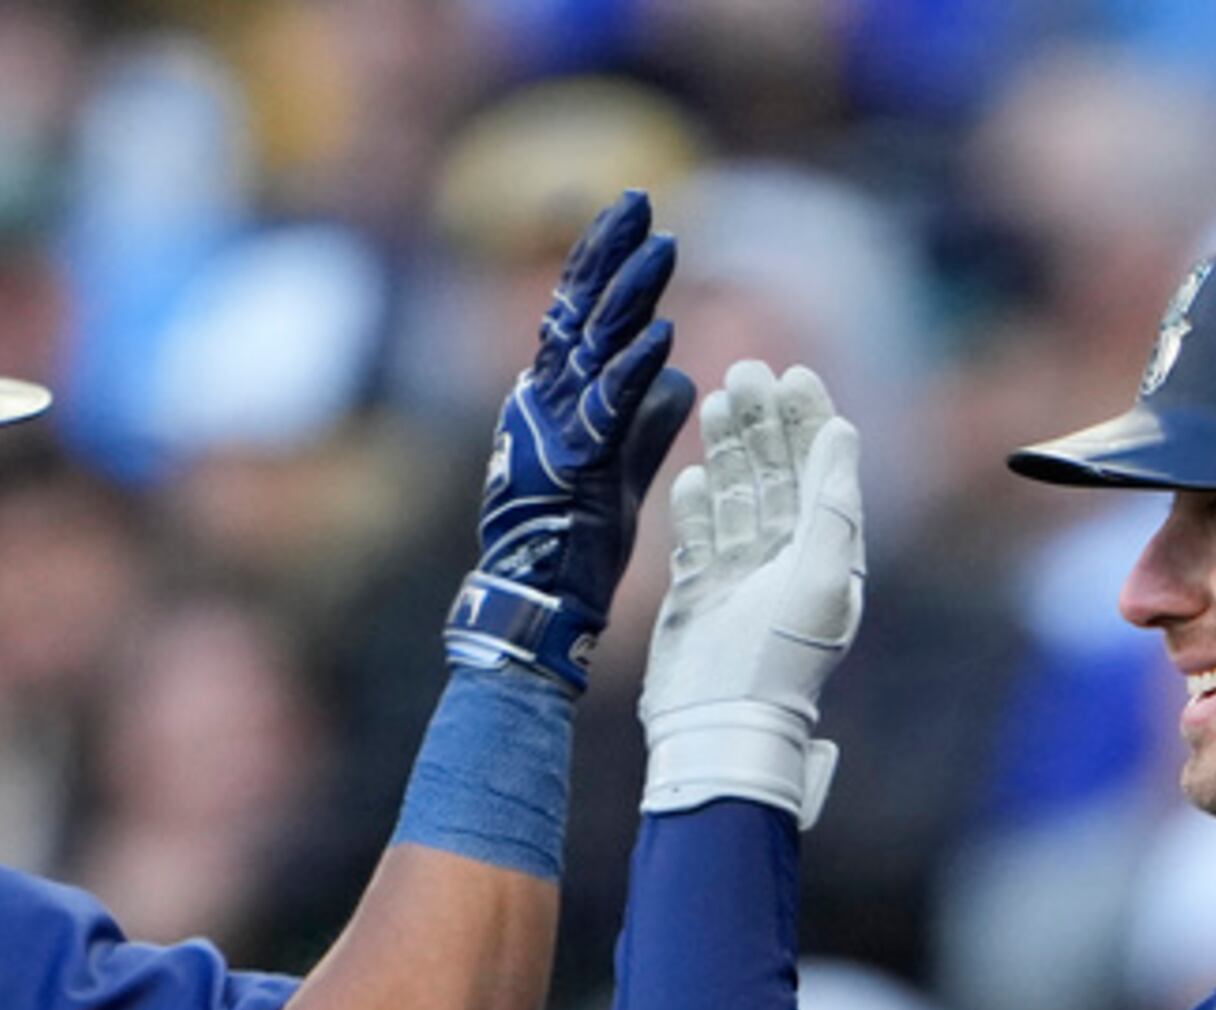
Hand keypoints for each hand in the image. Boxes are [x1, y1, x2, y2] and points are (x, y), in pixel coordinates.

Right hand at [445, 190, 693, 692]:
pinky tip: (661, 335)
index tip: (630, 216)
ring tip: (664, 247)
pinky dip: (632, 372)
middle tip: (640, 200)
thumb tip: (678, 378)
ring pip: (592, 348)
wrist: (537, 603)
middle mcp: (542, 403)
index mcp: (550, 401)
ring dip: (630, 296)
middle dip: (610, 254)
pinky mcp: (572, 467)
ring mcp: (553, 432)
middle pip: (577, 313)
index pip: (574, 315)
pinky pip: (606, 411)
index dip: (600, 263)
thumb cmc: (574, 546)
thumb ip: (644, 423)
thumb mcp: (619, 473)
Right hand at [641, 358, 864, 823]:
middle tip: (745, 371)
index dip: (809, 422)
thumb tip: (842, 430)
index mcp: (828, 559)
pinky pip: (699, 538)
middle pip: (777, 477)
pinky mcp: (700, 596)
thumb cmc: (777, 661)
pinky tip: (691, 476)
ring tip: (715, 401)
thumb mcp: (818, 576)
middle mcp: (788, 565)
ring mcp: (741, 580)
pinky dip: (696, 506)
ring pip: (737, 499)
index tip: (794, 373)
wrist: (720, 725)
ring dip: (727, 451)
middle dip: (763, 424)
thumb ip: (832, 501)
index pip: (821, 474)